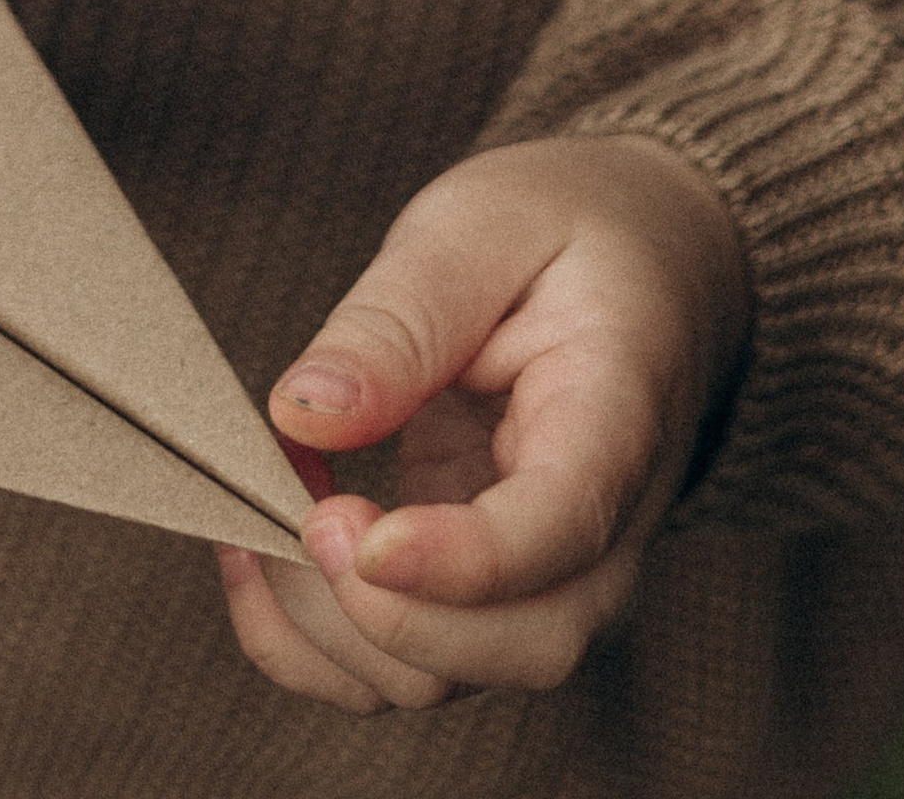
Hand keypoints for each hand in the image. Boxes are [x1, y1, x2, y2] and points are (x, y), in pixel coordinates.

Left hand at [217, 135, 748, 711]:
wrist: (645, 265)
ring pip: (447, 678)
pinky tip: (258, 556)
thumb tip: (305, 411)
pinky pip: (401, 667)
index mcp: (618, 416)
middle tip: (303, 507)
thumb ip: (402, 316)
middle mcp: (603, 532)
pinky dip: (310, 641)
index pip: (562, 528)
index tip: (354, 532)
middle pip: (520, 645)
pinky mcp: (483, 594)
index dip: (458, 560)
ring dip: (327, 628)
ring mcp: (547, 579)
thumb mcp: (482, 224)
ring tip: (263, 504)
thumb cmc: (565, 233)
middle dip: (385, 613)